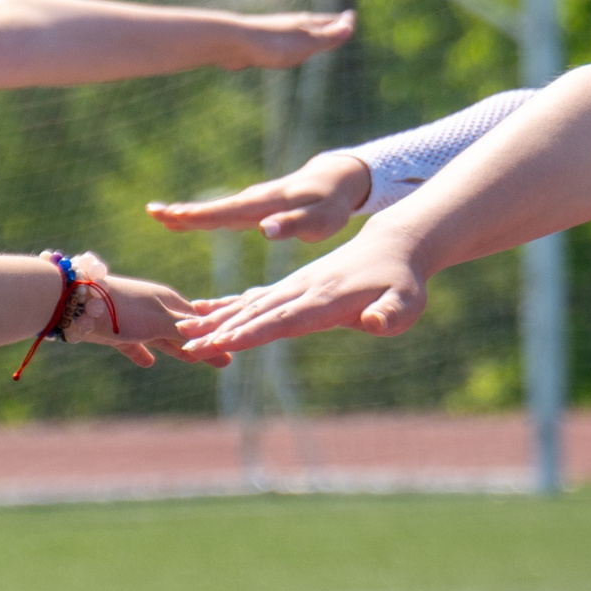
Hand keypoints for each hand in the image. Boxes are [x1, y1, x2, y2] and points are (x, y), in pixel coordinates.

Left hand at [64, 253, 220, 368]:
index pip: (200, 323)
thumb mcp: (160, 321)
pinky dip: (142, 352)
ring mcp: (134, 319)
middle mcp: (155, 308)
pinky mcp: (113, 330)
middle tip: (223, 362)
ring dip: (176, 349)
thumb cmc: (123, 309)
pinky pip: (133, 344)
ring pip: (161, 337)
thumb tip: (213, 333)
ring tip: (192, 362)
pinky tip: (148, 363)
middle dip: (201, 345)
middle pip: (184, 331)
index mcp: (170, 302)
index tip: (233, 352)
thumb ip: (184, 330)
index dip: (216, 337)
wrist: (76, 301)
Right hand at [148, 152, 371, 241]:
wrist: (337, 180)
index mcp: (266, 205)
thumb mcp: (320, 219)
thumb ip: (294, 224)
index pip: (228, 212)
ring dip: (185, 214)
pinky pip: (220, 212)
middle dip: (183, 212)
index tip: (172, 215)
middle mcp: (253, 201)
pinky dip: (200, 215)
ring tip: (157, 215)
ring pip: (213, 210)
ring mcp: (251, 203)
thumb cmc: (331, 204)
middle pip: (213, 209)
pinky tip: (182, 221)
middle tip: (152, 211)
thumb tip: (265, 230)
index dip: (200, 216)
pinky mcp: (252, 207)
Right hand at [176, 231, 427, 358]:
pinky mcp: (294, 286)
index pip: (285, 320)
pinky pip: (256, 298)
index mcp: (328, 299)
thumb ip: (391, 314)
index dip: (254, 332)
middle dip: (222, 330)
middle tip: (187, 345)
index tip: (223, 342)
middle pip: (258, 313)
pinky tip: (204, 314)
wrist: (396, 245)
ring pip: (250, 304)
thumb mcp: (407, 301)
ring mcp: (296, 286)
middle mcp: (305, 290)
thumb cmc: (404, 281)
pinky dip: (229, 305)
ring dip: (216, 318)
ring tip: (182, 330)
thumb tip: (377, 322)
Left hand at [218, 9, 356, 71]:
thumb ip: (328, 37)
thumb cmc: (273, 44)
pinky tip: (287, 48)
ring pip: (300, 31)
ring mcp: (278, 32)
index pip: (330, 22)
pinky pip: (285, 42)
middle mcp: (293, 25)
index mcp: (306, 24)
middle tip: (340, 22)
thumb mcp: (307, 43)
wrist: (234, 42)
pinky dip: (294, 42)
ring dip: (311, 33)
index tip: (351, 16)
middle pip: (316, 24)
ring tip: (316, 34)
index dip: (342, 22)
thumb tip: (350, 24)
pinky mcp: (264, 42)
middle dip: (329, 24)